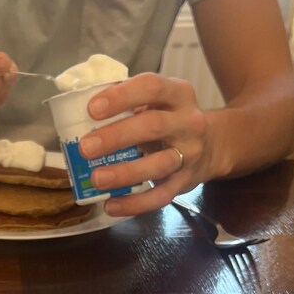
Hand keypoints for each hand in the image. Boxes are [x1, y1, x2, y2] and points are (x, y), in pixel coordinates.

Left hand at [78, 73, 217, 215]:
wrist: (214, 145)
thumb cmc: (171, 119)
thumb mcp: (158, 102)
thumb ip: (129, 102)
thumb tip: (78, 110)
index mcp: (178, 94)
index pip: (152, 87)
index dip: (122, 96)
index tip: (92, 108)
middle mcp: (188, 122)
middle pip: (153, 126)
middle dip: (117, 136)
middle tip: (86, 147)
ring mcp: (189, 155)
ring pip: (159, 164)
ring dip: (125, 172)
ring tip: (96, 178)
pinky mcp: (185, 183)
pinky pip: (160, 196)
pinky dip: (135, 204)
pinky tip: (111, 205)